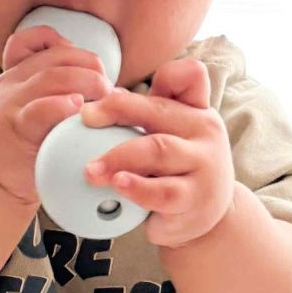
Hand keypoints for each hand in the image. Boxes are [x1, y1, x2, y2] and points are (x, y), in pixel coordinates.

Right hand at [0, 25, 114, 205]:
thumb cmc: (25, 149)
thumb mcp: (34, 111)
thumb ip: (58, 93)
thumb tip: (113, 90)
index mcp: (16, 73)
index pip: (37, 38)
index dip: (70, 46)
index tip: (91, 68)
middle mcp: (11, 82)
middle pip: (56, 55)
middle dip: (90, 65)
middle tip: (109, 87)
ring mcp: (10, 103)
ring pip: (51, 76)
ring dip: (86, 81)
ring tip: (104, 96)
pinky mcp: (14, 129)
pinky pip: (38, 109)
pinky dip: (61, 105)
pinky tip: (77, 107)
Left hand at [79, 57, 234, 247]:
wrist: (205, 217)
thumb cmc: (178, 169)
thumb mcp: (170, 135)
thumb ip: (148, 113)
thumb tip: (110, 94)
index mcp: (196, 110)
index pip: (189, 76)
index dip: (163, 74)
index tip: (115, 89)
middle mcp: (206, 132)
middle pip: (159, 111)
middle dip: (118, 110)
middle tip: (85, 117)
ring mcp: (205, 166)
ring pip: (159, 150)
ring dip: (119, 156)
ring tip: (91, 168)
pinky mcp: (196, 199)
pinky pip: (163, 191)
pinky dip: (137, 187)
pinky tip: (118, 184)